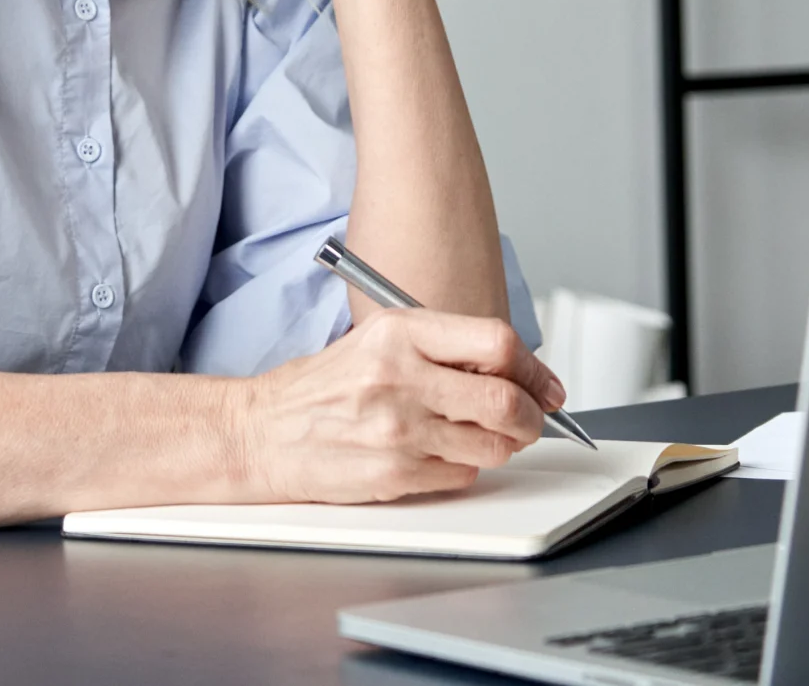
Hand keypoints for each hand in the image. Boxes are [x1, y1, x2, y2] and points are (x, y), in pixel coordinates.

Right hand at [230, 309, 566, 503]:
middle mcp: (400, 376)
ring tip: (479, 435)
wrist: (262, 432)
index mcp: (399, 332)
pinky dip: (463, 467)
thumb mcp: (379, 341)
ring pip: (492, 445)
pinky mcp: (393, 473)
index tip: (546, 385)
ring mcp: (398, 429)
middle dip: (533, 416)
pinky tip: (436, 453)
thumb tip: (516, 369)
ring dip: (500, 445)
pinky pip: (461, 475)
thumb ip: (444, 347)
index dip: (534, 368)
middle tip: (532, 419)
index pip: (497, 342)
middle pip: (505, 399)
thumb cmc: (323, 387)